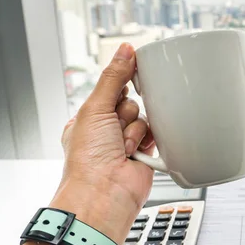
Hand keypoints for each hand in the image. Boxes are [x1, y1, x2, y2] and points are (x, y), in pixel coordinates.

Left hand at [50, 43, 154, 243]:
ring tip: (123, 148)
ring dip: (135, 132)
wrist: (104, 194)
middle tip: (115, 128)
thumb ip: (113, 78)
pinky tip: (137, 153)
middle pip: (131, 103)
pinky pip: (156, 136)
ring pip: (145, 119)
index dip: (119, 88)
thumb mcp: (95, 108)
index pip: (111, 90)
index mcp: (90, 119)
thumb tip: (125, 50)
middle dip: (126, 115)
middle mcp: (107, 131)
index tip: (127, 85)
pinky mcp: (145, 155)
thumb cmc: (88, 160)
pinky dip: (149, 142)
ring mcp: (126, 144)